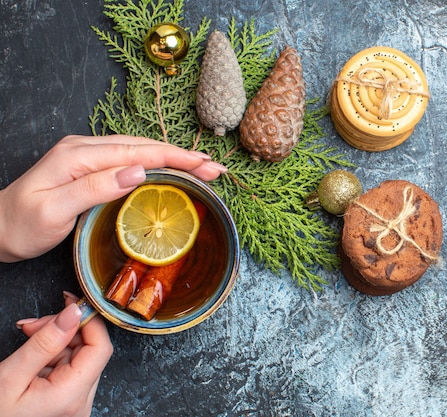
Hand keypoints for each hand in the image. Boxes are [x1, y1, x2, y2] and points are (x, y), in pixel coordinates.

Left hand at [0, 134, 227, 261]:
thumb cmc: (20, 226)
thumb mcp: (53, 212)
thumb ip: (95, 189)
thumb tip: (139, 171)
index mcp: (79, 156)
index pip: (138, 152)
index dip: (176, 158)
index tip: (206, 166)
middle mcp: (85, 149)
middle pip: (144, 147)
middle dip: (183, 156)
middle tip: (215, 169)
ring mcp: (87, 155)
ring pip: (140, 151)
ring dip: (173, 158)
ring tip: (202, 168)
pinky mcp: (89, 166)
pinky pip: (130, 159)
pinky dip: (157, 163)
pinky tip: (170, 170)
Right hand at [0, 292, 112, 416]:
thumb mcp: (11, 375)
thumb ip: (45, 342)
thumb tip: (74, 312)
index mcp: (71, 395)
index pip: (100, 348)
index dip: (89, 321)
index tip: (72, 305)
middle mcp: (80, 402)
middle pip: (89, 350)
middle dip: (64, 329)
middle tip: (33, 325)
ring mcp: (75, 403)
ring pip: (78, 356)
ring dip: (56, 340)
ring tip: (28, 337)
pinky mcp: (68, 401)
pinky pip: (69, 369)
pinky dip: (52, 355)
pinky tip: (32, 355)